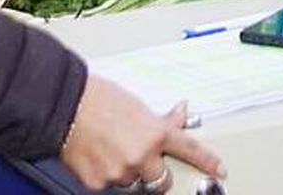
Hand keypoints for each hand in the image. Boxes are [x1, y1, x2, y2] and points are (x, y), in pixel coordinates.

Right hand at [61, 77, 223, 189]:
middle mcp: (141, 155)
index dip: (208, 162)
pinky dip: (105, 173)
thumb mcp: (137, 104)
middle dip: (155, 172)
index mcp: (155, 132)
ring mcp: (120, 171)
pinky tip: (96, 154)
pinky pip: (109, 184)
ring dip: (127, 170)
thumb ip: (160, 119)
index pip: (189, 150)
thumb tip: (180, 114)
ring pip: (132, 182)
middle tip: (140, 156)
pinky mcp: (98, 183)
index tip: (219, 170)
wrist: (62, 105)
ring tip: (109, 147)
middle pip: (161, 180)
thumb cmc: (97, 98)